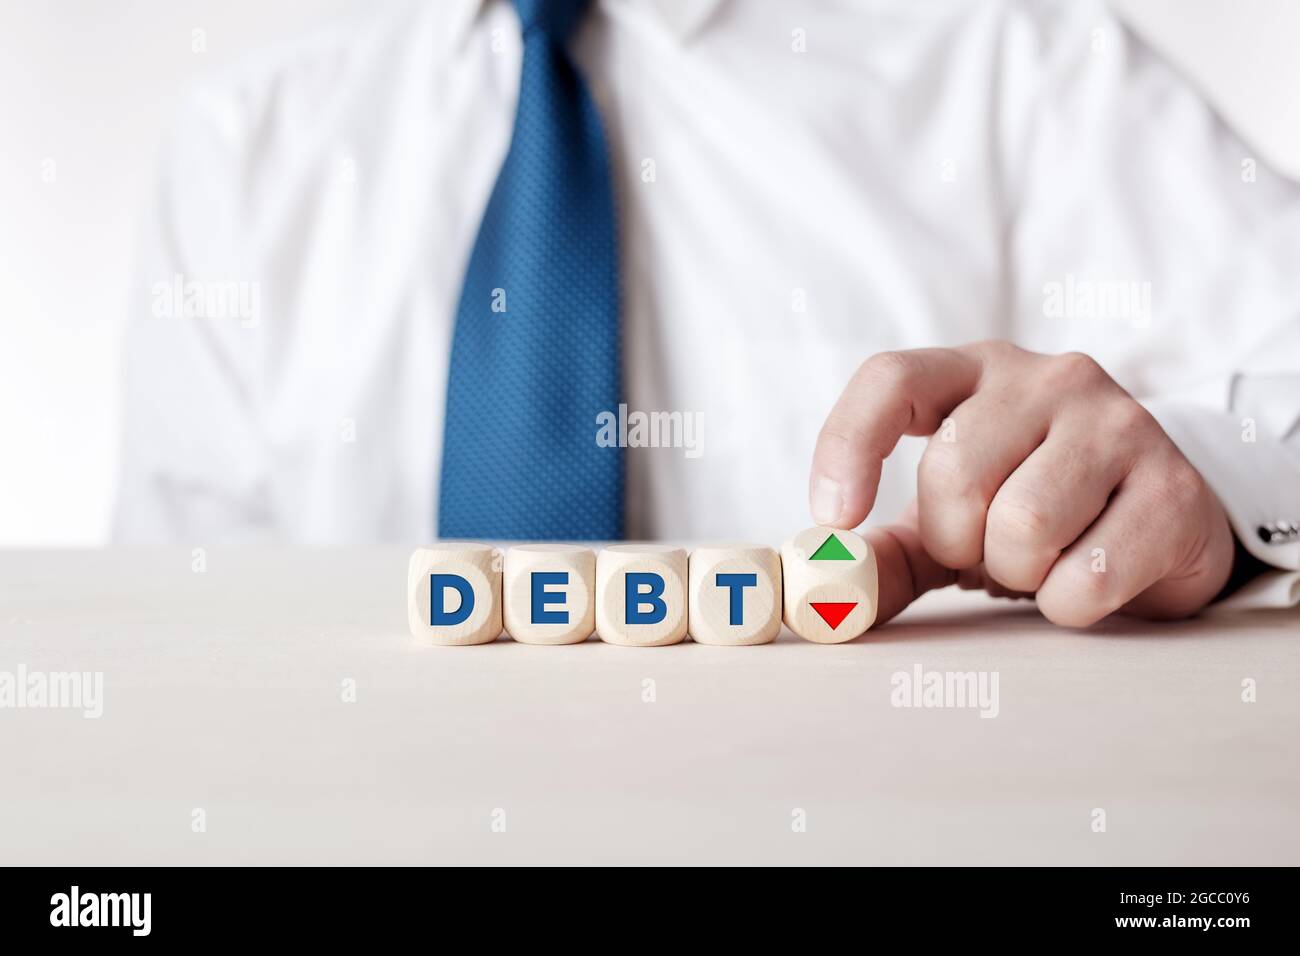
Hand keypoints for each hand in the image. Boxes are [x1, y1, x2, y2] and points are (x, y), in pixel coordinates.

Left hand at [809, 342, 1235, 626]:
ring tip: (1042, 560)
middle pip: (954, 474)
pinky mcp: (1174, 487)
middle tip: (987, 548)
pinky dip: (1069, 605)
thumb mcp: (947, 519)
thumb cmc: (1034, 511)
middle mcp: (1049, 378)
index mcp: (975, 371)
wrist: (1159, 526)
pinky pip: (1086, 576)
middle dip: (956, 540)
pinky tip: (1091, 577)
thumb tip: (822, 593)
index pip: (891, 378)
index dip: (848, 445)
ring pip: (1022, 526)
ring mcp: (1120, 423)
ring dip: (1016, 574)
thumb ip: (884, 548)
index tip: (834, 518)